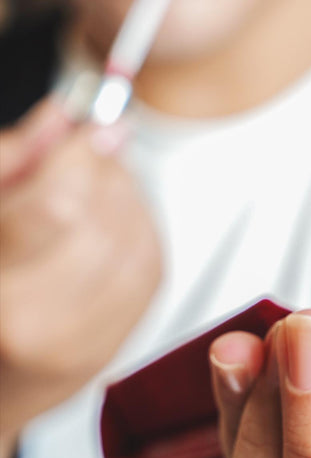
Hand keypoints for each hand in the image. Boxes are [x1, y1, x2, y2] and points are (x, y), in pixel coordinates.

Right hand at [0, 98, 161, 445]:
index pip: (55, 208)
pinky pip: (150, 266)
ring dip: (125, 197)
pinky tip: (113, 220)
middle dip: (103, 173)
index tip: (92, 124)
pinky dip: (140, 228)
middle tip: (86, 156)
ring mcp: (84, 342)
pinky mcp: (119, 342)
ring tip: (94, 189)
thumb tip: (62, 115)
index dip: (81, 155)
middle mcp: (37, 325)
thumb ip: (10, 160)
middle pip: (100, 220)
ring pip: (134, 240)